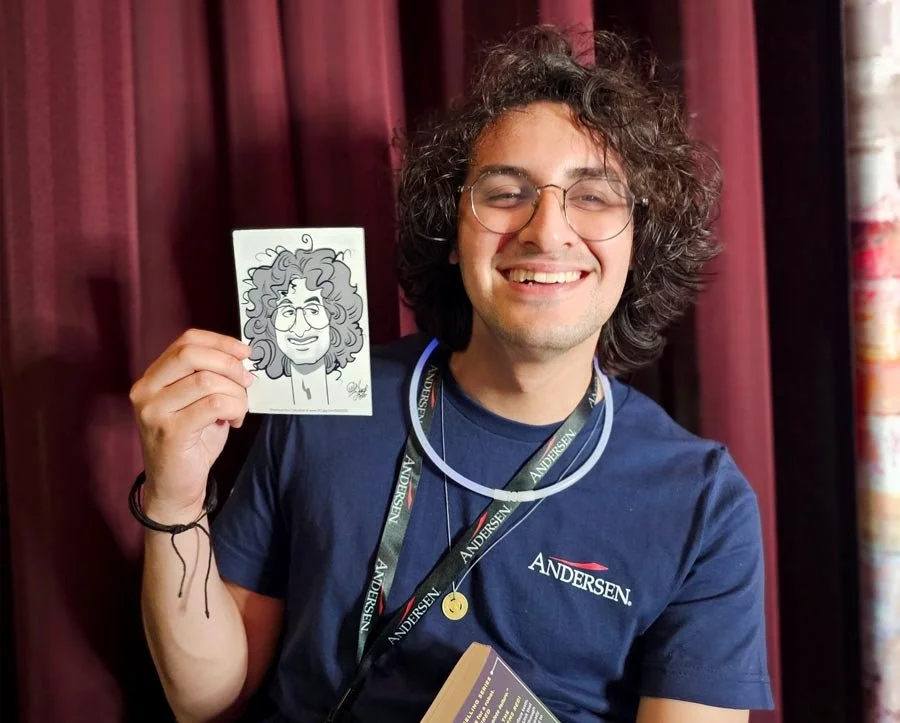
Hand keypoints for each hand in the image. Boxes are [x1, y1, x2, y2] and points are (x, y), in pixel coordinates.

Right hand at [130, 329, 253, 519]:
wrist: (174, 486)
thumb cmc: (191, 442)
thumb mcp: (197, 401)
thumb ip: (211, 377)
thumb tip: (242, 360)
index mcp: (152, 377)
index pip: (187, 341)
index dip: (220, 342)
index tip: (244, 352)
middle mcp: (146, 390)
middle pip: (193, 354)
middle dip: (229, 365)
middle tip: (246, 382)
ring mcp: (154, 411)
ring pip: (208, 380)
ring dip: (236, 393)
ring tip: (238, 409)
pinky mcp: (171, 431)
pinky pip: (214, 404)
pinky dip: (234, 408)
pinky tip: (234, 421)